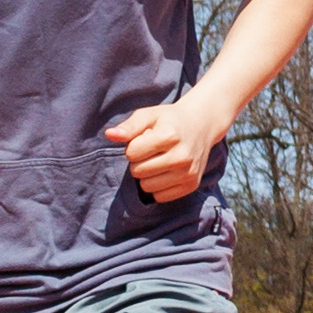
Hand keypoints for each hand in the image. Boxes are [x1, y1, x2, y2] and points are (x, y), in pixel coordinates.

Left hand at [107, 91, 229, 201]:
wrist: (202, 125)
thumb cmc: (169, 120)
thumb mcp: (149, 115)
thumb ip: (129, 126)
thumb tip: (110, 134)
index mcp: (169, 136)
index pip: (131, 153)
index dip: (133, 146)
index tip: (144, 140)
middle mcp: (181, 156)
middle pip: (138, 172)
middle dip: (139, 162)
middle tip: (151, 151)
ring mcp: (188, 173)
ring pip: (147, 187)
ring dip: (147, 176)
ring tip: (158, 161)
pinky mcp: (191, 185)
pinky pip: (160, 197)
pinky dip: (158, 187)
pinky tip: (166, 172)